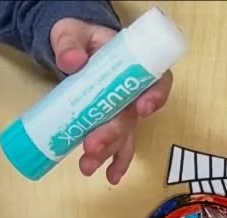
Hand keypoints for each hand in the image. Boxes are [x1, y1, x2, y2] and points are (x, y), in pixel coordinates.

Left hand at [49, 19, 172, 184]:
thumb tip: (71, 61)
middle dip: (113, 134)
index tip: (141, 109)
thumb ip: (69, 42)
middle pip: (132, 117)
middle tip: (91, 146)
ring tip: (87, 166)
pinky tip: (110, 177)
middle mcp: (134, 91)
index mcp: (132, 64)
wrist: (72, 47)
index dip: (155, 96)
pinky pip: (119, 146)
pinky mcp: (113, 124)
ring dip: (108, 153)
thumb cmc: (79, 37)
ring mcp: (125, 110)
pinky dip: (115, 162)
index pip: (157, 80)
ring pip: (124, 136)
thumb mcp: (71, 31)